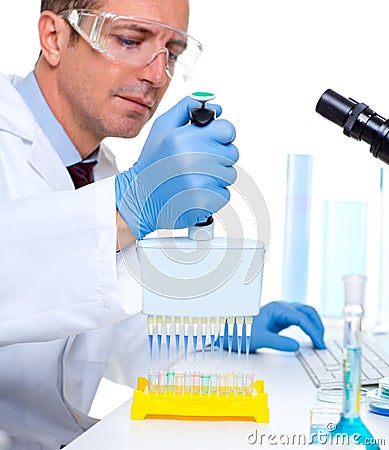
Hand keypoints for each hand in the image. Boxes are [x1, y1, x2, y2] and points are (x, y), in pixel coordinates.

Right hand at [115, 96, 237, 239]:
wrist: (142, 197)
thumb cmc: (153, 162)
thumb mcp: (162, 127)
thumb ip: (187, 109)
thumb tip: (216, 105)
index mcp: (184, 139)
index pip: (227, 129)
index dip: (220, 134)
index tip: (210, 140)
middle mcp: (193, 160)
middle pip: (232, 153)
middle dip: (219, 156)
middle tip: (199, 161)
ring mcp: (200, 183)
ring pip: (229, 174)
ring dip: (217, 176)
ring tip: (195, 177)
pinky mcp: (205, 201)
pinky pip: (224, 193)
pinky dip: (213, 193)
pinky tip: (196, 190)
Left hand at [226, 301, 324, 352]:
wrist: (231, 331)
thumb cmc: (242, 332)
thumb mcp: (260, 339)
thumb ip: (279, 343)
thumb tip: (296, 346)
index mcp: (277, 308)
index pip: (302, 318)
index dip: (313, 331)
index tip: (319, 344)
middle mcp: (281, 307)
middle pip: (307, 312)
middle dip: (317, 326)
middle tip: (322, 343)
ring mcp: (282, 312)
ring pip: (305, 314)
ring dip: (314, 325)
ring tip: (319, 341)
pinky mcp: (281, 319)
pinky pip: (299, 320)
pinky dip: (308, 327)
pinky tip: (310, 337)